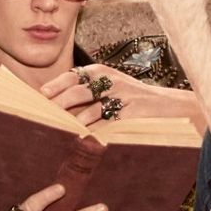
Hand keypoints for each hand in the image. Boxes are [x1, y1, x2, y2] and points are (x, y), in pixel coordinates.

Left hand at [41, 63, 205, 134]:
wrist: (169, 106)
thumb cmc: (134, 99)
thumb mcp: (111, 86)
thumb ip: (88, 91)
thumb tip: (57, 104)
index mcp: (102, 71)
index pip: (73, 76)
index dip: (55, 86)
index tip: (41, 96)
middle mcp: (111, 81)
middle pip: (77, 92)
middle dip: (59, 105)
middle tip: (44, 116)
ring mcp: (121, 97)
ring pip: (90, 111)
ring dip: (73, 123)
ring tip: (59, 132)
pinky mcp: (130, 114)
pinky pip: (106, 125)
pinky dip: (92, 133)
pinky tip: (82, 140)